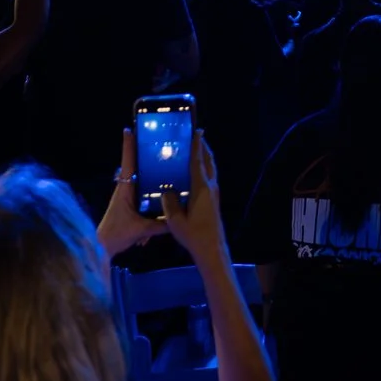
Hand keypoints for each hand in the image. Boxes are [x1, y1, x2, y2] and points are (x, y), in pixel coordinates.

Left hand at [98, 128, 170, 257]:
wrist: (103, 247)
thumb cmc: (117, 234)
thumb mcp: (141, 229)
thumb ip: (161, 224)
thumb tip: (179, 219)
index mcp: (125, 189)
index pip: (127, 163)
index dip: (128, 146)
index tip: (129, 129)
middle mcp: (126, 189)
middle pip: (135, 166)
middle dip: (143, 153)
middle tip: (156, 140)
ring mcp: (127, 197)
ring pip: (141, 180)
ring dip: (150, 172)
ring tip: (165, 163)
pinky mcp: (131, 205)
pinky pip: (143, 194)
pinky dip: (152, 192)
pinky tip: (165, 194)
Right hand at [160, 132, 229, 265]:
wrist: (212, 249)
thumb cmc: (193, 235)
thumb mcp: (175, 220)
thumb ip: (169, 202)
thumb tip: (166, 190)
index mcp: (201, 188)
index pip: (198, 161)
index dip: (196, 145)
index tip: (196, 131)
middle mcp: (210, 187)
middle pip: (208, 161)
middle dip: (203, 147)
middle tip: (195, 136)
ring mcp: (214, 193)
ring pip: (210, 169)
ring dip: (205, 158)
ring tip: (195, 150)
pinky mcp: (214, 200)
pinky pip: (209, 178)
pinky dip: (204, 169)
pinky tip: (194, 173)